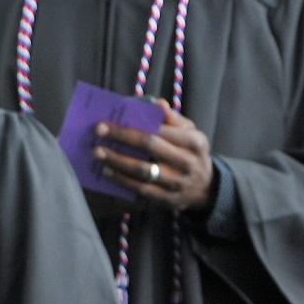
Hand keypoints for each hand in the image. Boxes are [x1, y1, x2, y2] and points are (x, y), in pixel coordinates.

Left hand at [91, 104, 214, 212]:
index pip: (159, 131)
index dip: (133, 126)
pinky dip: (122, 181)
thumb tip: (158, 104)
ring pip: (143, 171)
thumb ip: (174, 119)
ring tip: (98, 153)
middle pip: (149, 147)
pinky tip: (108, 172)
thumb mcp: (191, 133)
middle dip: (121, 138)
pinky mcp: (167, 200)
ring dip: (117, 161)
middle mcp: (186, 163)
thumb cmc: (191, 154)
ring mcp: (177, 183)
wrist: (205, 189)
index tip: (108, 121)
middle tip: (98, 132)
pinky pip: (141, 190)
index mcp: (193, 142)